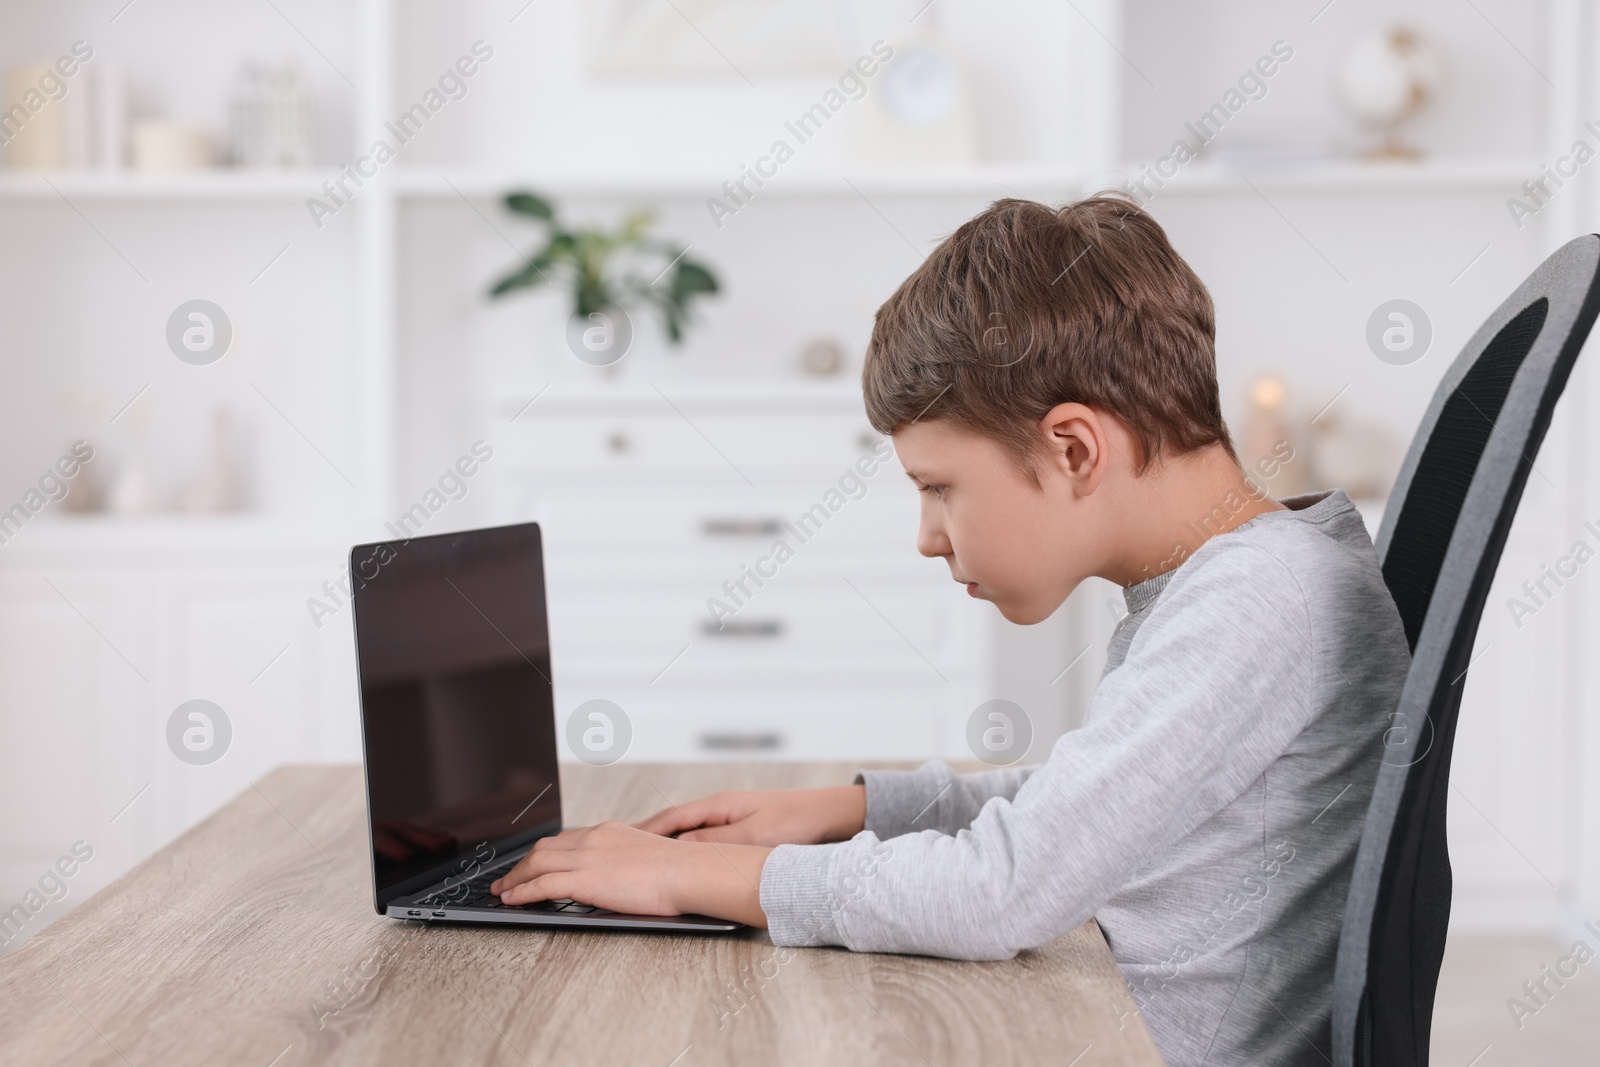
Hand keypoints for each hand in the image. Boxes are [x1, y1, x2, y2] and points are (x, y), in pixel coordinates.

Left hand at [489, 822, 769, 926]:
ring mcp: (587, 857)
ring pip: (536, 863)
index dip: (541, 853)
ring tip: (502, 891)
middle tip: (507, 879)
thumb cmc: (678, 870)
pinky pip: (543, 884)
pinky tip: (512, 899)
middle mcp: (593, 839)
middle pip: (543, 848)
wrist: (687, 872)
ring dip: (514, 878)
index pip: (564, 839)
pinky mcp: (585, 879)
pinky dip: (523, 891)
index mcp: (608, 832)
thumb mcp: (646, 855)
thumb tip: (617, 876)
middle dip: (521, 864)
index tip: (531, 864)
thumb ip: (624, 861)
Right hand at [633, 786, 865, 846]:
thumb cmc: (795, 821)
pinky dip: (688, 852)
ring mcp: (730, 819)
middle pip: (674, 825)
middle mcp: (720, 809)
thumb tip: (679, 849)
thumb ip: (716, 843)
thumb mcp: (753, 836)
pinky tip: (684, 865)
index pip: (671, 818)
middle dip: (648, 838)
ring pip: (689, 834)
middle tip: (621, 854)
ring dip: (667, 846)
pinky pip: (705, 841)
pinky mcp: (742, 830)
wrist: (829, 815)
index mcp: (719, 805)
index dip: (645, 832)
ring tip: (644, 863)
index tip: (621, 842)